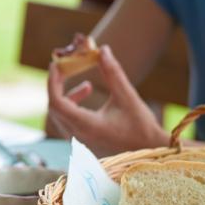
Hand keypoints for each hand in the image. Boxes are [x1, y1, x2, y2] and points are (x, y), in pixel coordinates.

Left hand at [47, 45, 168, 156]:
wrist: (152, 155)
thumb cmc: (142, 128)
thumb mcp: (128, 97)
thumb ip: (113, 73)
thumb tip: (102, 50)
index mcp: (85, 126)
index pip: (56, 102)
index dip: (53, 82)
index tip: (56, 64)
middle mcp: (77, 137)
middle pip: (54, 108)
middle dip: (58, 86)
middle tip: (67, 69)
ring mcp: (78, 143)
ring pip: (60, 115)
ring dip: (68, 97)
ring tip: (87, 85)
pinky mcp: (82, 144)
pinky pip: (67, 122)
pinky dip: (72, 107)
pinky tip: (88, 95)